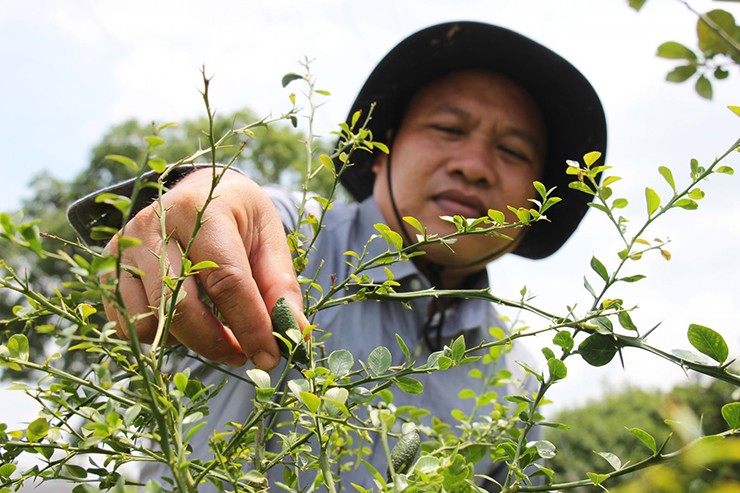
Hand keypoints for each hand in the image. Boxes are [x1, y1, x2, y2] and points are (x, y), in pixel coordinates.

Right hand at [103, 168, 306, 369]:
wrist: (198, 190)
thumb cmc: (239, 217)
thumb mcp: (270, 238)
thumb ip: (280, 286)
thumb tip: (294, 334)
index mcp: (203, 210)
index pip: (226, 279)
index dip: (250, 325)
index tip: (269, 357)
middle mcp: (155, 223)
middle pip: (181, 306)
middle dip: (217, 343)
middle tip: (244, 355)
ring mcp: (125, 246)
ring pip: (152, 321)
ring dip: (189, 342)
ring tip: (216, 331)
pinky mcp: (109, 267)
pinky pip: (129, 325)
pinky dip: (161, 335)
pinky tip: (185, 319)